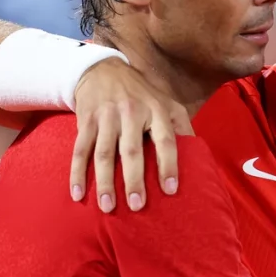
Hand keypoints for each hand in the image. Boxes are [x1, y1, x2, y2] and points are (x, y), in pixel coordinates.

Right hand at [70, 58, 192, 212]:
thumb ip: (182, 127)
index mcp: (156, 110)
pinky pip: (80, 150)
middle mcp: (131, 112)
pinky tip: (78, 193)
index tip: (171, 190)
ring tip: (108, 207)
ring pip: (104, 153)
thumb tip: (199, 158)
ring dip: (105, 182)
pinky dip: (77, 173)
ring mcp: (106, 116)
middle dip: (134, 180)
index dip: (169, 165)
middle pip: (132, 151)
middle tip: (137, 205)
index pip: (165, 141)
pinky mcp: (86, 120)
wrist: (102, 69)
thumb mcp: (167, 102)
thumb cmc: (141, 94)